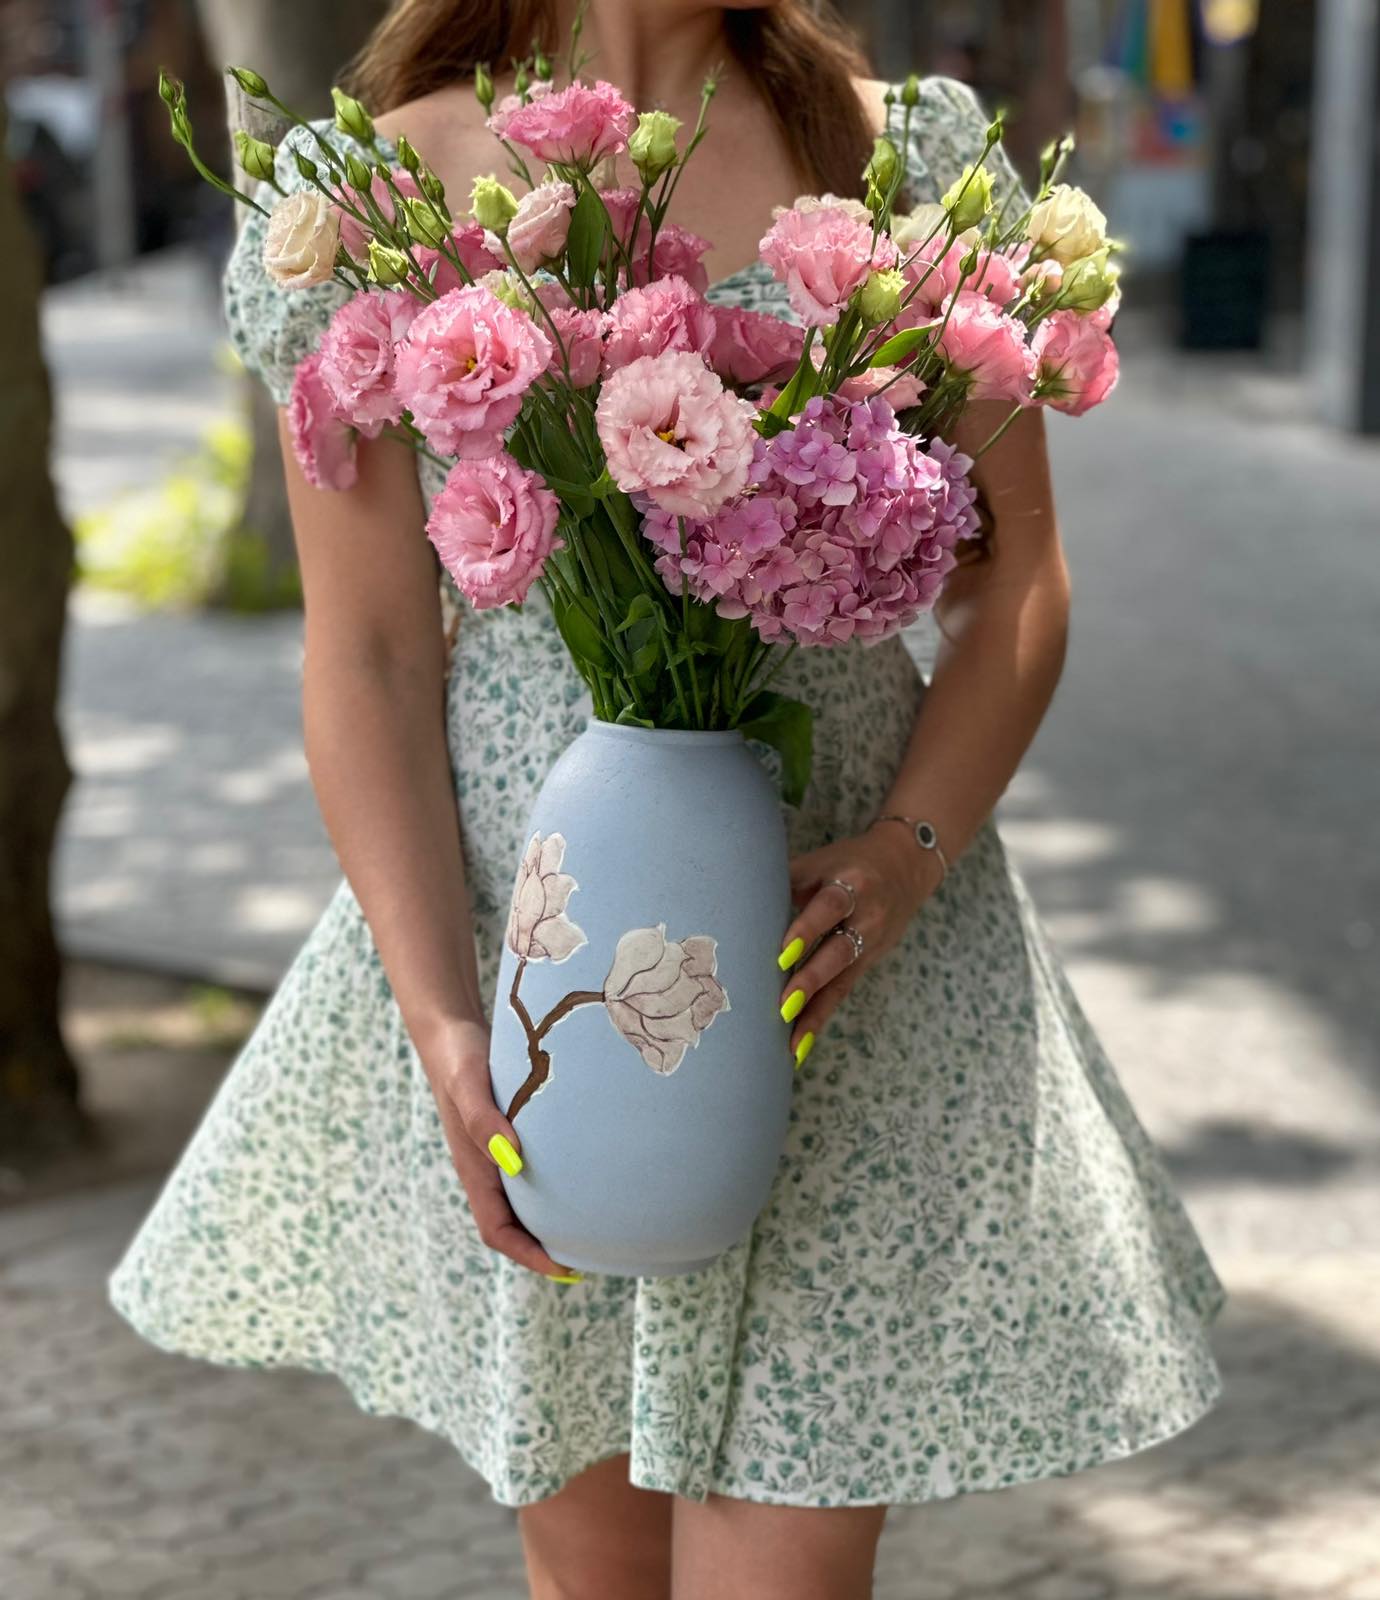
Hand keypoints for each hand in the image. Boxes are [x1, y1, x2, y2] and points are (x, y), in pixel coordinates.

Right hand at [418, 1017, 579, 1280]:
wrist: (450, 1032)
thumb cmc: (459, 1058)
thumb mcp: (470, 1085)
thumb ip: (484, 1119)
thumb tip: (510, 1157)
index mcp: (474, 1168)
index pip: (497, 1231)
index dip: (528, 1255)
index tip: (565, 1269)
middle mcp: (484, 1169)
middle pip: (512, 1226)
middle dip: (544, 1248)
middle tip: (591, 1256)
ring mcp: (494, 1154)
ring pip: (521, 1203)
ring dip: (548, 1221)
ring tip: (592, 1228)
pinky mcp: (506, 1136)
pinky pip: (528, 1176)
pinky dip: (550, 1189)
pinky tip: (579, 1179)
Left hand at [776, 825, 940, 1065]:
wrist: (905, 866)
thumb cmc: (846, 863)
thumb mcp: (821, 862)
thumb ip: (787, 881)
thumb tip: (736, 901)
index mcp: (852, 883)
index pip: (830, 906)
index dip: (808, 929)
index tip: (783, 954)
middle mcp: (866, 917)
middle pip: (839, 951)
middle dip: (812, 979)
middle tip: (785, 1005)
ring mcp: (869, 944)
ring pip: (841, 980)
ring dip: (815, 1011)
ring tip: (791, 1040)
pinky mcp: (867, 964)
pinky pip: (842, 993)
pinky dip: (820, 1019)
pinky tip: (800, 1046)